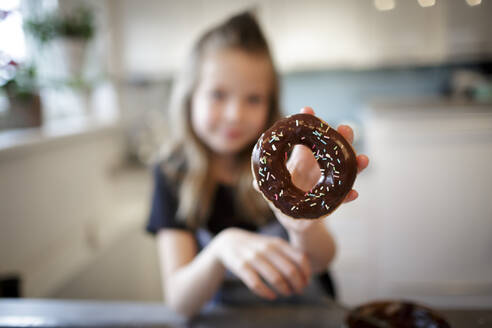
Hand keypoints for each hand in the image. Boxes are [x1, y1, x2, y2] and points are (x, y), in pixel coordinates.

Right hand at [212, 227, 310, 299]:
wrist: (228, 242)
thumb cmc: (257, 247)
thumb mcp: (272, 244)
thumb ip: (289, 254)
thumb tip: (307, 274)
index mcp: (277, 243)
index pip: (300, 258)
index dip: (306, 273)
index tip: (306, 282)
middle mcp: (267, 249)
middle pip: (290, 271)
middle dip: (298, 285)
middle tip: (298, 291)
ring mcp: (254, 257)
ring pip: (276, 278)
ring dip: (285, 290)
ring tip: (287, 293)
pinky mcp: (241, 267)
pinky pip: (257, 284)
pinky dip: (267, 293)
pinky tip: (272, 296)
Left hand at [253, 106, 369, 231]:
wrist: (296, 222)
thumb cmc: (284, 200)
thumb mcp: (274, 191)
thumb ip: (267, 185)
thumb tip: (256, 182)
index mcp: (303, 160)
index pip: (308, 137)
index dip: (309, 123)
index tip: (307, 109)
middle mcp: (318, 168)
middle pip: (332, 148)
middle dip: (342, 137)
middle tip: (345, 128)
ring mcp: (327, 183)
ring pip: (344, 170)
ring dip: (354, 164)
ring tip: (362, 159)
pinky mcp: (331, 201)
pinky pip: (341, 197)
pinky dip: (347, 196)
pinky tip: (354, 194)